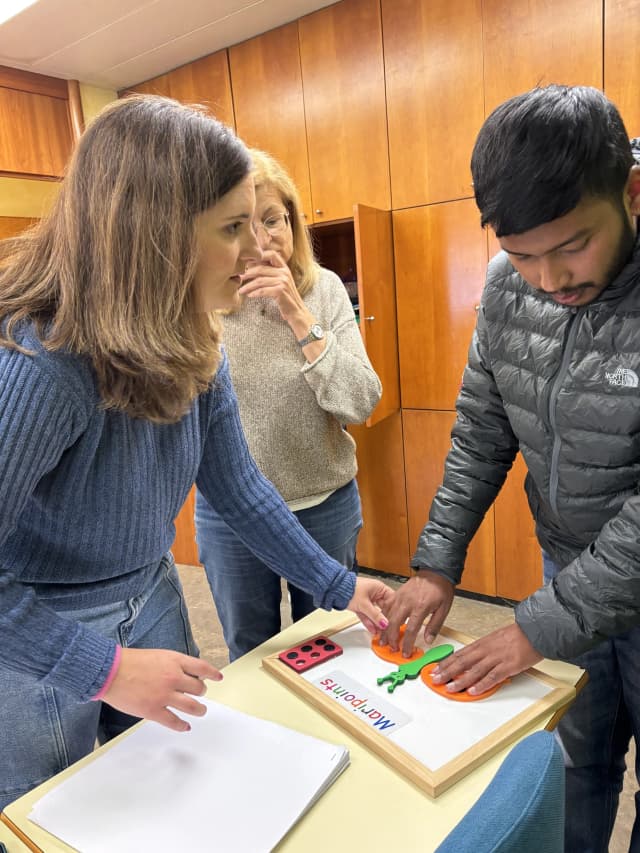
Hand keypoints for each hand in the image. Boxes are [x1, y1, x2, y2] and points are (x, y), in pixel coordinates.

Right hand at [103, 647, 222, 731]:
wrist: (110, 671)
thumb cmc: (130, 661)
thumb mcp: (158, 655)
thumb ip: (173, 664)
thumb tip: (186, 674)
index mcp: (174, 661)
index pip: (202, 667)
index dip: (212, 673)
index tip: (218, 677)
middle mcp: (173, 677)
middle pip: (199, 688)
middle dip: (201, 692)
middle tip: (200, 695)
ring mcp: (165, 695)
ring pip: (192, 706)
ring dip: (199, 710)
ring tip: (200, 711)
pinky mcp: (154, 711)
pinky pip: (174, 721)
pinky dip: (182, 725)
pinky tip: (185, 726)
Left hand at [239, 250, 306, 322]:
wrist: (296, 311)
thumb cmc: (285, 298)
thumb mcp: (279, 282)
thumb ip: (270, 273)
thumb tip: (251, 266)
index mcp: (284, 268)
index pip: (271, 254)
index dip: (258, 256)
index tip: (246, 262)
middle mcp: (284, 272)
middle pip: (261, 268)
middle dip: (248, 273)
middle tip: (239, 278)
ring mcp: (283, 281)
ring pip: (260, 280)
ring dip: (248, 286)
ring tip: (241, 290)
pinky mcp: (281, 291)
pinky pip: (263, 290)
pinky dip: (254, 293)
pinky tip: (249, 296)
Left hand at [347, 577, 394, 633]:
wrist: (334, 589)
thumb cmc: (349, 589)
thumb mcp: (364, 604)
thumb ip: (375, 615)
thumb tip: (385, 623)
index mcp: (379, 587)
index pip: (392, 599)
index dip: (395, 610)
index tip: (397, 620)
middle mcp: (374, 593)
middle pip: (384, 608)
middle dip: (385, 619)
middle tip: (388, 629)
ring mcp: (367, 600)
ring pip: (374, 613)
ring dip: (376, 623)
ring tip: (380, 632)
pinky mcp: (360, 605)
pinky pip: (367, 615)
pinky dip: (369, 622)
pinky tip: (372, 630)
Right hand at [380, 571, 454, 655]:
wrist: (435, 571)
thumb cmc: (441, 589)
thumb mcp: (444, 609)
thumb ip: (435, 626)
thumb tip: (428, 640)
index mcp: (421, 607)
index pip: (410, 630)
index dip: (406, 644)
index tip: (405, 652)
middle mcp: (408, 602)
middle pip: (394, 624)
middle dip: (391, 638)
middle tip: (392, 648)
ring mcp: (400, 597)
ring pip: (387, 615)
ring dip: (384, 629)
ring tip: (383, 640)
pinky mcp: (397, 593)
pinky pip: (386, 606)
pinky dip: (383, 616)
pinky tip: (382, 623)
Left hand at [432, 623, 542, 694]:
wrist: (534, 631)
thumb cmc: (515, 635)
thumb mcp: (494, 640)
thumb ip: (482, 650)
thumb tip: (470, 660)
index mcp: (481, 644)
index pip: (459, 654)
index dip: (446, 663)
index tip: (435, 669)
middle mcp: (486, 650)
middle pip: (462, 662)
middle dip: (447, 672)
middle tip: (435, 679)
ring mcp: (496, 658)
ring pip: (474, 671)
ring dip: (460, 681)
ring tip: (449, 688)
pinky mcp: (508, 666)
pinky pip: (492, 677)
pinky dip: (481, 685)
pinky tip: (472, 691)